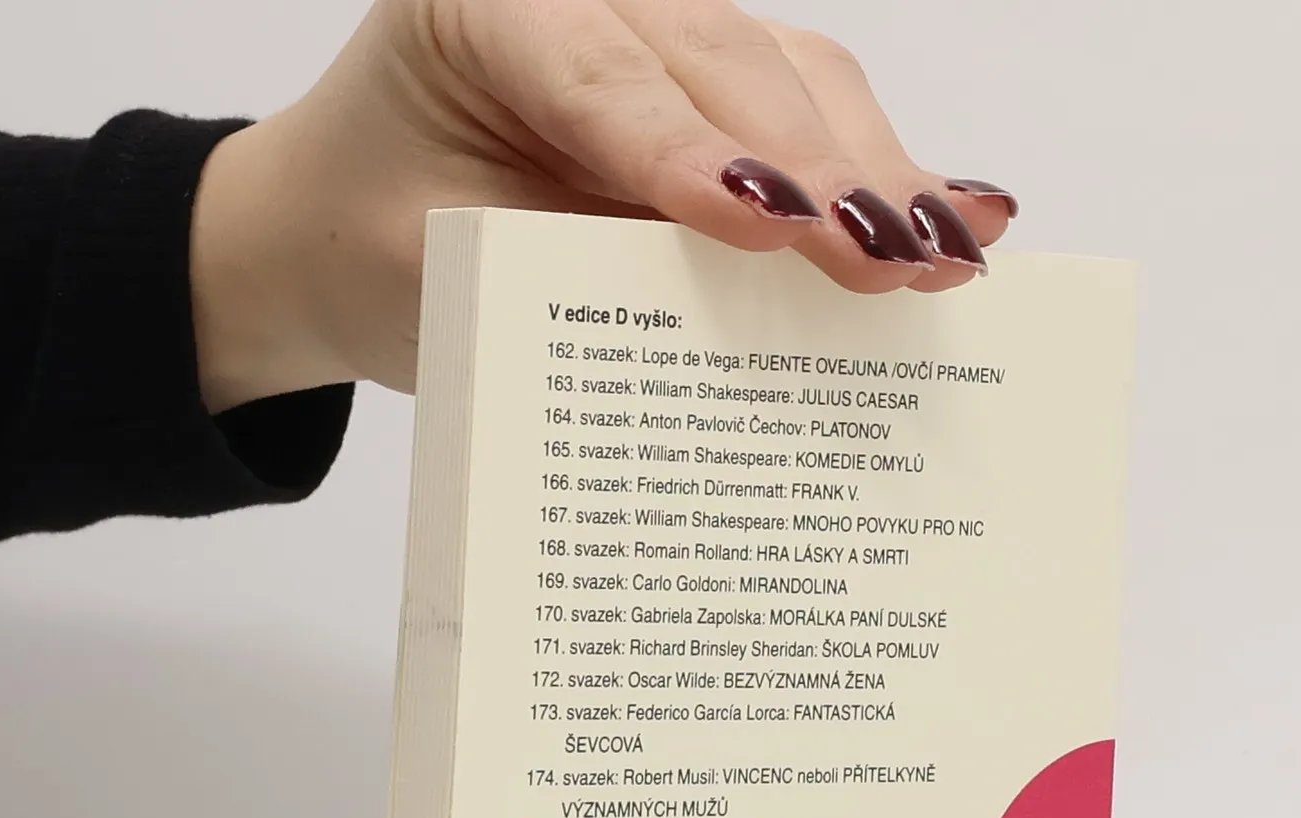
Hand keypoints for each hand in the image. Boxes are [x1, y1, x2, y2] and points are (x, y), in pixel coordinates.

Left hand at [190, 0, 1017, 409]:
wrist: (345, 230)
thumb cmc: (382, 248)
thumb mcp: (444, 275)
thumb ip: (565, 269)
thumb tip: (735, 306)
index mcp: (484, 11)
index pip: (606, 79)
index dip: (694, 157)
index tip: (774, 229)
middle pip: (727, 66)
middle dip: (818, 172)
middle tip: (893, 264)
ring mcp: (658, 31)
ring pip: (790, 76)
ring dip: (874, 171)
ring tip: (946, 254)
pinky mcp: (709, 85)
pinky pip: (806, 109)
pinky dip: (876, 169)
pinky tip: (955, 215)